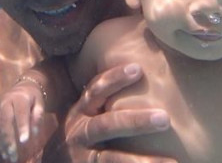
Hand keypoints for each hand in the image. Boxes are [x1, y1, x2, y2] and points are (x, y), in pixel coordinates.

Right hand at [0, 78, 45, 161]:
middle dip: (8, 139)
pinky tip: (3, 152)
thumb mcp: (40, 102)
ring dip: (2, 142)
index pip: (20, 113)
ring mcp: (0, 108)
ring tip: (8, 156)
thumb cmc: (34, 96)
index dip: (22, 127)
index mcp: (19, 97)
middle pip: (5, 121)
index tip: (24, 141)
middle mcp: (7, 102)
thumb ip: (38, 115)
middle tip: (13, 154)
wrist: (24, 85)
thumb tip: (35, 132)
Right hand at [43, 63, 176, 162]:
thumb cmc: (77, 135)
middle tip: (165, 118)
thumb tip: (139, 68)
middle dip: (136, 122)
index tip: (138, 68)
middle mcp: (79, 132)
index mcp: (80, 112)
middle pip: (108, 125)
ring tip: (172, 162)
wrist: (49, 162)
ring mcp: (83, 157)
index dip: (115, 78)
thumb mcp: (82, 115)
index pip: (96, 90)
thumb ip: (102, 100)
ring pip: (113, 159)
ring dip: (143, 161)